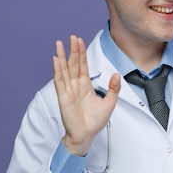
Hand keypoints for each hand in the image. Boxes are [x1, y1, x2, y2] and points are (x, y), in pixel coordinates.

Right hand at [53, 36, 120, 156]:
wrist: (86, 135)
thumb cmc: (95, 122)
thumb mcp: (109, 103)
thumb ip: (113, 88)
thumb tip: (117, 75)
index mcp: (85, 86)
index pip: (83, 66)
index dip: (81, 53)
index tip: (80, 41)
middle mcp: (75, 86)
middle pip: (73, 64)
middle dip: (73, 50)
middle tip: (73, 37)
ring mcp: (68, 90)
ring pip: (64, 69)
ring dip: (62, 56)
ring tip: (60, 44)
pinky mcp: (63, 97)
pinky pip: (59, 81)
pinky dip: (57, 70)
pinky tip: (55, 60)